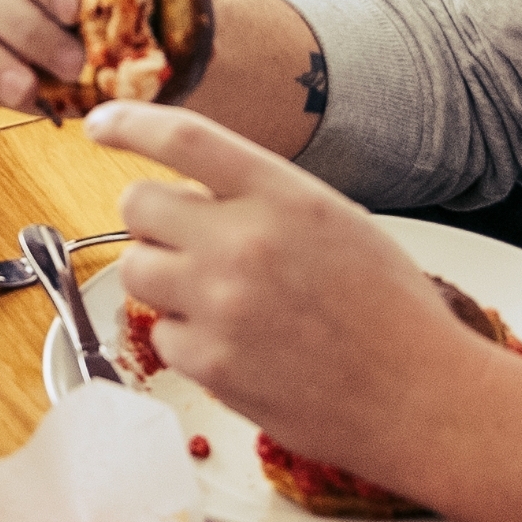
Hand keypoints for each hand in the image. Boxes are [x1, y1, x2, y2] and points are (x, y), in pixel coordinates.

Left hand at [82, 103, 498, 495]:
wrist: (421, 397)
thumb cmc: (389, 309)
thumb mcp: (335, 222)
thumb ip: (261, 199)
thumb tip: (190, 193)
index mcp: (283, 194)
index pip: (185, 137)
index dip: (131, 124)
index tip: (100, 125)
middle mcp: (244, 241)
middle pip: (136, 205)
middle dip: (152, 220)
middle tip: (185, 241)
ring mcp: (220, 304)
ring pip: (135, 269)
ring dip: (162, 278)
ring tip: (218, 298)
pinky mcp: (209, 362)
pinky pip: (160, 333)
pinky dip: (187, 340)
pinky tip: (239, 347)